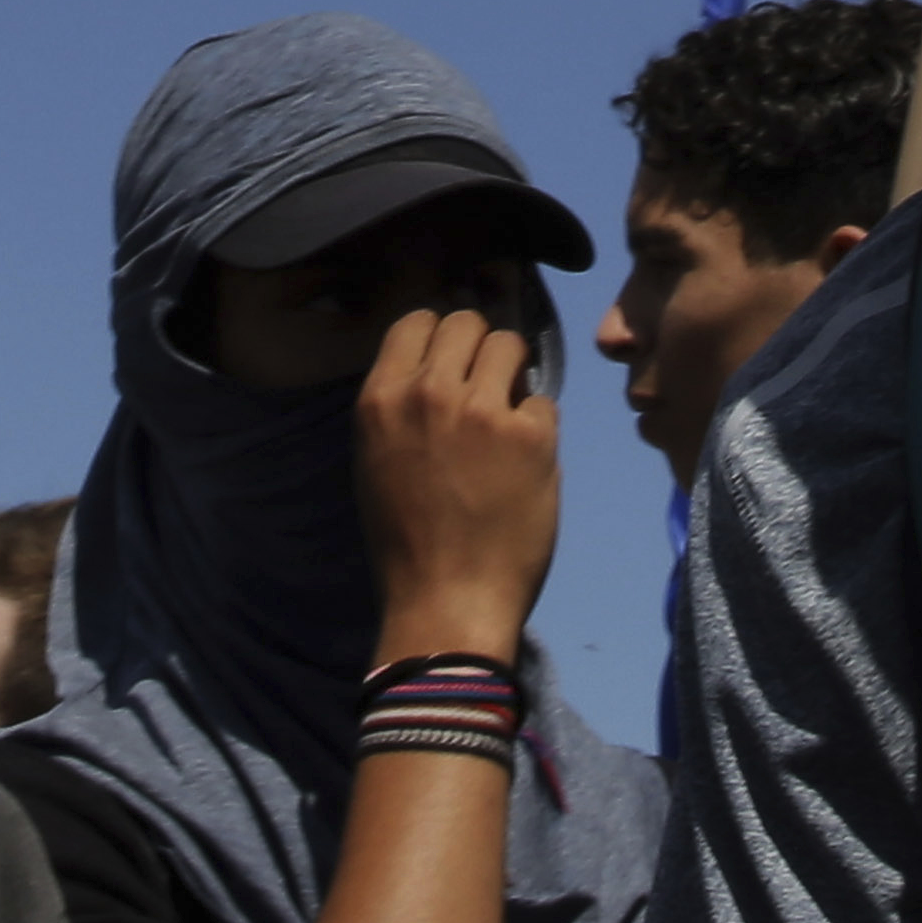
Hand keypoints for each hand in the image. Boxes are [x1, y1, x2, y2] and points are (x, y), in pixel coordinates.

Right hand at [354, 308, 559, 663]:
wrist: (446, 602)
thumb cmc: (407, 543)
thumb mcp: (378, 462)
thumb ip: (405, 410)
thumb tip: (442, 371)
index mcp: (381, 400)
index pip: (416, 320)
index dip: (440, 335)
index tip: (454, 359)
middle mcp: (430, 392)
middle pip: (467, 321)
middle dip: (481, 347)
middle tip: (488, 385)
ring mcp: (483, 410)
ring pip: (511, 343)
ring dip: (514, 373)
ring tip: (509, 417)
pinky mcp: (531, 435)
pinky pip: (543, 401)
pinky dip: (538, 427)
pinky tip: (527, 462)